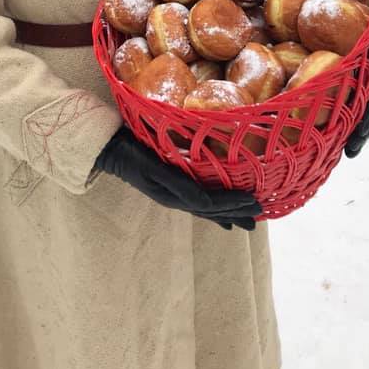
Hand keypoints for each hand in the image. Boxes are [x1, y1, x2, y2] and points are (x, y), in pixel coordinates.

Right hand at [94, 127, 261, 229]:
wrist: (110, 149)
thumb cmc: (130, 153)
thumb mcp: (153, 167)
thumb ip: (178, 183)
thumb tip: (204, 200)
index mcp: (174, 195)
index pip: (211, 202)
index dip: (233, 203)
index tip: (255, 203)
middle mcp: (176, 197)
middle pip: (211, 209)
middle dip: (235, 212)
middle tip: (259, 218)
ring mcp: (172, 192)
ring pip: (206, 206)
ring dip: (226, 211)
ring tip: (244, 219)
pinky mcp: (170, 182)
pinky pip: (197, 197)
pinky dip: (211, 203)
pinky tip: (216, 206)